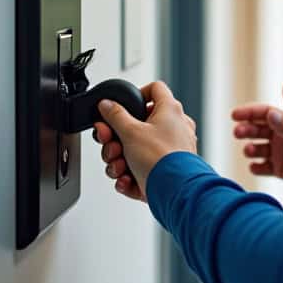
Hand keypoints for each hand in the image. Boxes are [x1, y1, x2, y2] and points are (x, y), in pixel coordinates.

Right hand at [92, 80, 197, 201]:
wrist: (174, 192)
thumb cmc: (161, 159)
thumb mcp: (130, 132)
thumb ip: (115, 115)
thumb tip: (107, 104)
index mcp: (170, 111)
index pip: (155, 90)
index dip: (138, 94)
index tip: (124, 105)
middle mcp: (174, 129)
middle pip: (138, 126)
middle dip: (117, 138)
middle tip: (110, 143)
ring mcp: (171, 152)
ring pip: (136, 151)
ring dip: (121, 160)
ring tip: (120, 166)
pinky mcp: (165, 172)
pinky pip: (141, 170)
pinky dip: (130, 176)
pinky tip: (126, 180)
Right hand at [231, 79, 282, 202]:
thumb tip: (270, 111)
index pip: (266, 112)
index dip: (249, 112)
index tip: (234, 115)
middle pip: (258, 128)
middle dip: (246, 129)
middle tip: (238, 133)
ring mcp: (282, 152)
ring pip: (258, 147)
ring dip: (250, 148)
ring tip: (250, 151)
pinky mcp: (281, 169)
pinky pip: (263, 167)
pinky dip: (256, 166)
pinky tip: (255, 167)